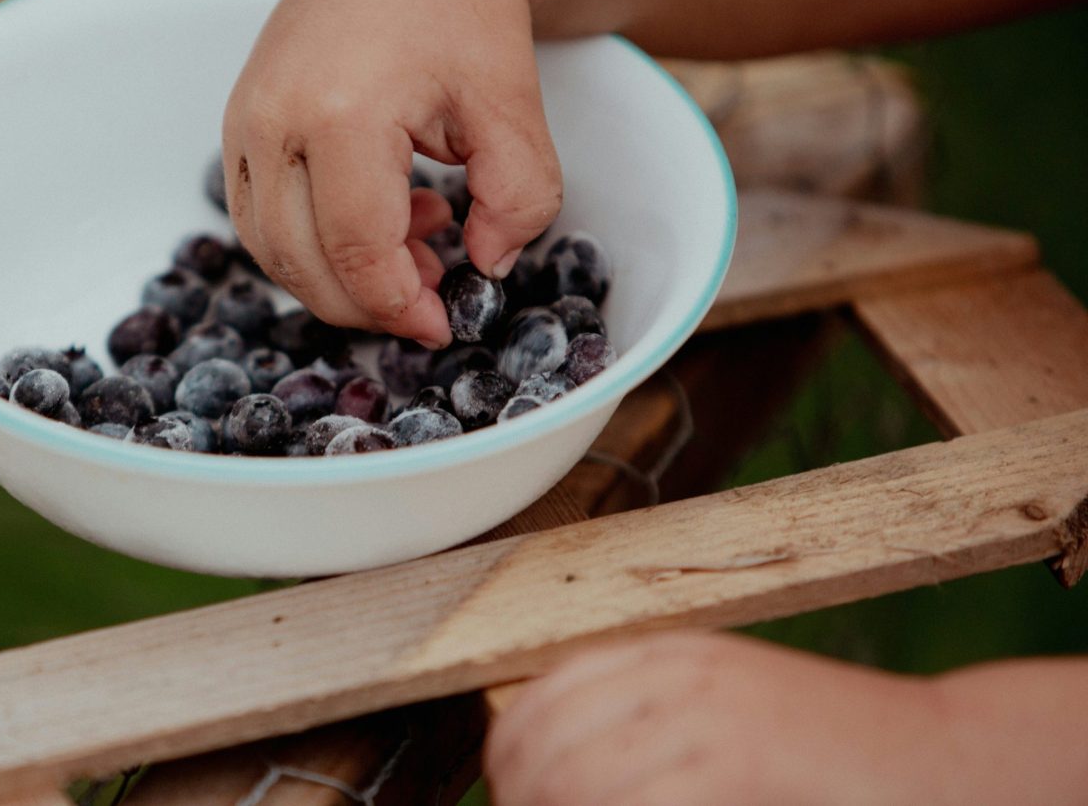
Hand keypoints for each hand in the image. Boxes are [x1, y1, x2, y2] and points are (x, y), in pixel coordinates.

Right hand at [223, 0, 562, 345]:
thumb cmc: (465, 11)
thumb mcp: (513, 108)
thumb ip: (519, 200)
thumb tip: (487, 269)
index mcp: (340, 114)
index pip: (358, 253)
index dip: (401, 307)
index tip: (444, 326)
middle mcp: (273, 119)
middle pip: (303, 263)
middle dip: (369, 303)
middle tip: (434, 296)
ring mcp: (244, 119)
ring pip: (270, 249)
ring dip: (338, 276)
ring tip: (416, 244)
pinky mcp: (238, 120)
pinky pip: (258, 216)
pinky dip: (311, 242)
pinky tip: (379, 214)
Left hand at [485, 631, 968, 805]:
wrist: (934, 758)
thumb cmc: (825, 746)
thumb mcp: (726, 707)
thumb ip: (652, 717)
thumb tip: (558, 758)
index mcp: (671, 651)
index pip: (547, 688)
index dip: (508, 746)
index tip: (506, 786)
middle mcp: (677, 674)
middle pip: (547, 737)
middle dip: (521, 789)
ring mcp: (705, 717)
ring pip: (576, 778)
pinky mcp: (733, 765)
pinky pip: (629, 805)